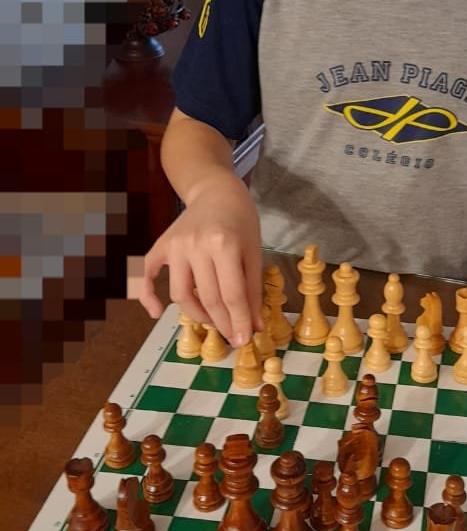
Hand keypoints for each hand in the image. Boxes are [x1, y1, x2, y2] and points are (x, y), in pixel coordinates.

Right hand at [140, 171, 263, 346]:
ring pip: (181, 295)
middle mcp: (196, 245)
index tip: (243, 340)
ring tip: (212, 321)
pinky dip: (148, 297)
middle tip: (231, 336)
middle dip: (222, 323)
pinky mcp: (161, 246)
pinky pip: (148, 275)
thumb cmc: (240, 220)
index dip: (238, 322)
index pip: (231, 295)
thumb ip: (252, 289)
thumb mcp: (254, 251)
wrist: (216, 191)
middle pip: (207, 299)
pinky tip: (156, 312)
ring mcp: (176, 246)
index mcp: (224, 244)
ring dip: (197, 316)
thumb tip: (254, 326)